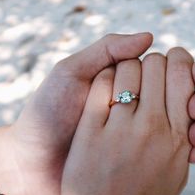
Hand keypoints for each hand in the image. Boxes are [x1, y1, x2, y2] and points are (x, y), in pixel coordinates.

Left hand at [0, 33, 152, 194]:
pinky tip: (155, 145)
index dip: (148, 72)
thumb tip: (150, 37)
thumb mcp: (71, 72)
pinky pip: (150, 144)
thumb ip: (105, 51)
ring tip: (141, 129)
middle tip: (130, 111)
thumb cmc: (49, 110)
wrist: (35, 157)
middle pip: (158, 92)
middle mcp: (128, 105)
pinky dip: (155, 141)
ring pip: (159, 118)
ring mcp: (130, 131)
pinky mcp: (129, 154)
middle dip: (153, 97)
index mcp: (118, 82)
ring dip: (158, 120)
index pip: (152, 69)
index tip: (132, 86)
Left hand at [57, 48, 193, 194]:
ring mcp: (134, 135)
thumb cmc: (48, 113)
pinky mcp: (132, 159)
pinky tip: (192, 153)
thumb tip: (149, 37)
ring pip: (178, 127)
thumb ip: (105, 52)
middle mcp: (132, 108)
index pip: (165, 73)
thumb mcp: (70, 73)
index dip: (186, 71)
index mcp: (122, 85)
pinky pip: (167, 154)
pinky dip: (185, 151)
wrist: (34, 159)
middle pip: (177, 99)